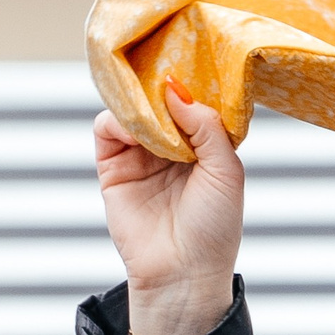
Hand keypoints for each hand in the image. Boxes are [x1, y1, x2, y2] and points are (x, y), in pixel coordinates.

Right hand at [95, 87, 244, 334]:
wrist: (182, 273)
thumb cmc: (213, 229)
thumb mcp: (226, 172)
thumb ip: (206, 126)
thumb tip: (174, 88)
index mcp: (205, 147)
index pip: (193, 101)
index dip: (191, 83)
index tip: (191, 61)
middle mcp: (173, 147)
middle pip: (159, 100)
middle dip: (160, 85)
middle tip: (163, 70)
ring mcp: (141, 155)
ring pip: (132, 109)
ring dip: (139, 102)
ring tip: (151, 110)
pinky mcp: (113, 166)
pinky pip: (108, 129)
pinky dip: (117, 119)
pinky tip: (134, 129)